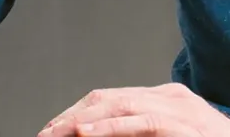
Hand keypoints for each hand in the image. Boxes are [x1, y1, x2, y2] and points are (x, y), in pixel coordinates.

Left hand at [37, 83, 229, 136]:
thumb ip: (142, 132)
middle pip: (108, 98)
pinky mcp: (184, 125)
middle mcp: (169, 96)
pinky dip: (110, 127)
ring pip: (120, 105)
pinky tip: (87, 133)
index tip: (53, 130)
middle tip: (45, 134)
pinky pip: (142, 123)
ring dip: (82, 122)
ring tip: (56, 133)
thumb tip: (100, 134)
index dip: (77, 112)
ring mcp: (179, 108)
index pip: (110, 97)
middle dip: (71, 116)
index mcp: (165, 98)